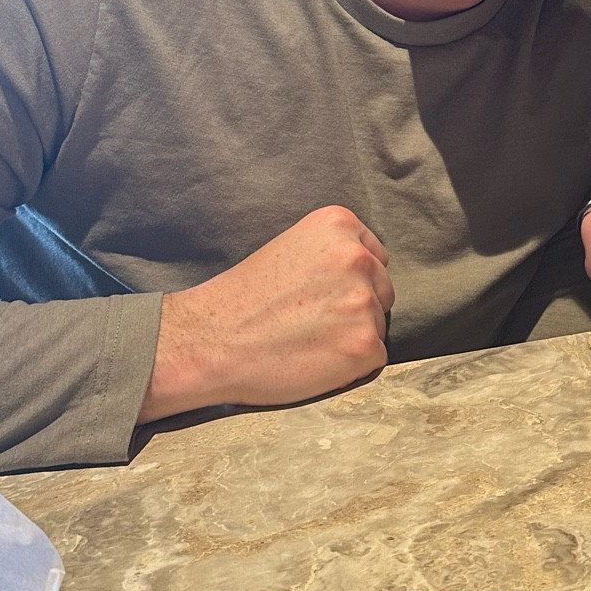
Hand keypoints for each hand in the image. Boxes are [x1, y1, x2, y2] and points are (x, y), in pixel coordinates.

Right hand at [139, 206, 394, 421]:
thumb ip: (331, 253)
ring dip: (352, 337)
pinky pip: (374, 358)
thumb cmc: (241, 299)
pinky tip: (314, 360)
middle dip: (356, 307)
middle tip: (310, 322)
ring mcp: (363, 302)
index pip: (374, 257)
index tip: (321, 296)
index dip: (350, 282)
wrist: (209, 341)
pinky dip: (350, 366)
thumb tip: (365, 274)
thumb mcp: (290, 248)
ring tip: (307, 340)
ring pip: (377, 325)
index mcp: (339, 224)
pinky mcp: (365, 345)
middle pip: (382, 290)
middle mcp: (358, 257)